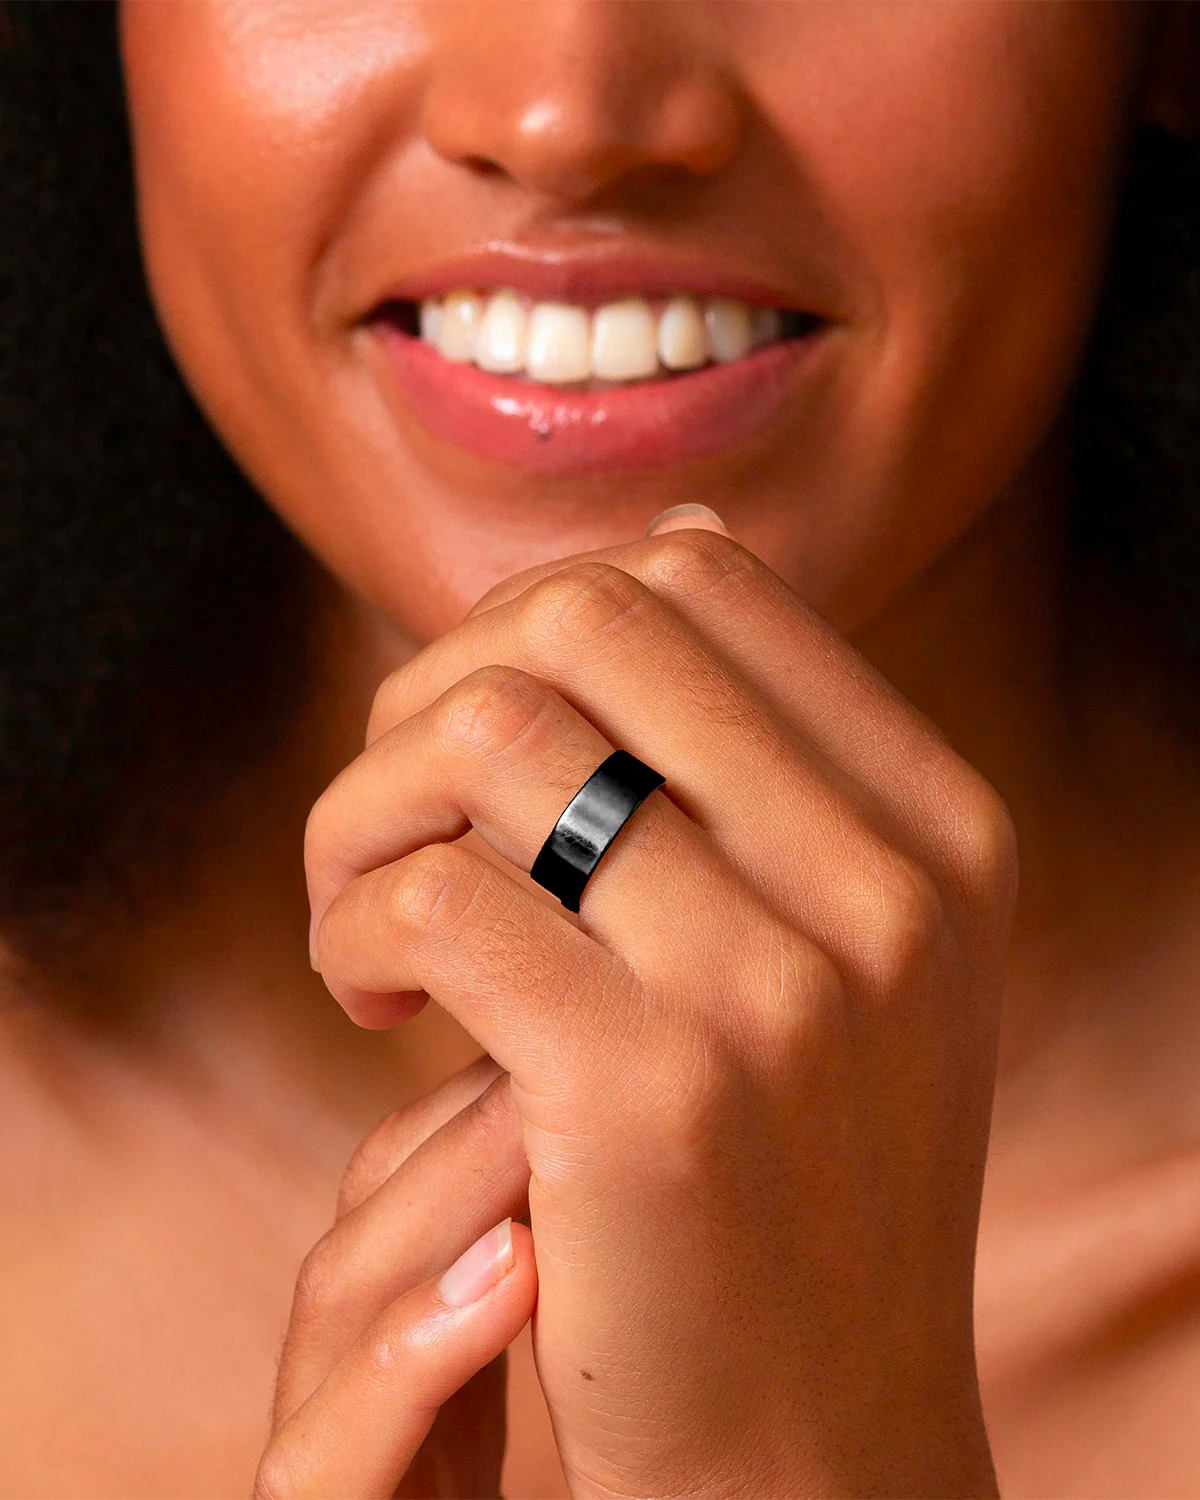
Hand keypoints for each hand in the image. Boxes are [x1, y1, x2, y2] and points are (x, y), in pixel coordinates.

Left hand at [305, 523, 1016, 1499]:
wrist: (809, 1451)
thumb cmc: (777, 1183)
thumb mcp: (832, 952)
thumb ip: (758, 754)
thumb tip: (672, 542)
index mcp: (935, 824)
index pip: (702, 577)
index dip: (539, 623)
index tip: (486, 749)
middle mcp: (886, 883)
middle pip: (587, 613)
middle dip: (434, 688)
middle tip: (398, 822)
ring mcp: (784, 985)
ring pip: (492, 731)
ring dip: (367, 807)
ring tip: (361, 919)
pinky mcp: (653, 1094)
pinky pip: (437, 896)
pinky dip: (354, 924)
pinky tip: (371, 1008)